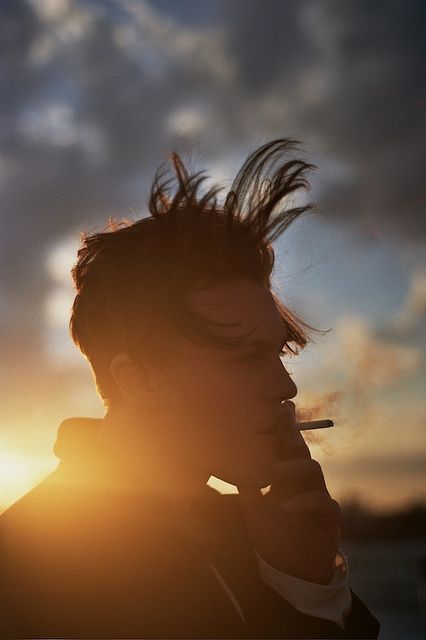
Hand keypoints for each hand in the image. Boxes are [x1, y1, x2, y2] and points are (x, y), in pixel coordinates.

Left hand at [238, 404, 340, 584]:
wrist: (289, 567)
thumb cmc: (271, 532)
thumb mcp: (252, 503)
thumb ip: (245, 479)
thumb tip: (224, 457)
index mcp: (288, 473)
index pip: (287, 444)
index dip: (285, 426)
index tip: (277, 407)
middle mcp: (305, 480)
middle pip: (302, 449)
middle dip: (292, 432)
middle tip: (281, 417)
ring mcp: (319, 496)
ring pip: (314, 469)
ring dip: (293, 468)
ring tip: (273, 473)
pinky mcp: (330, 517)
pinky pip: (324, 502)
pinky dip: (304, 502)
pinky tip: (284, 506)